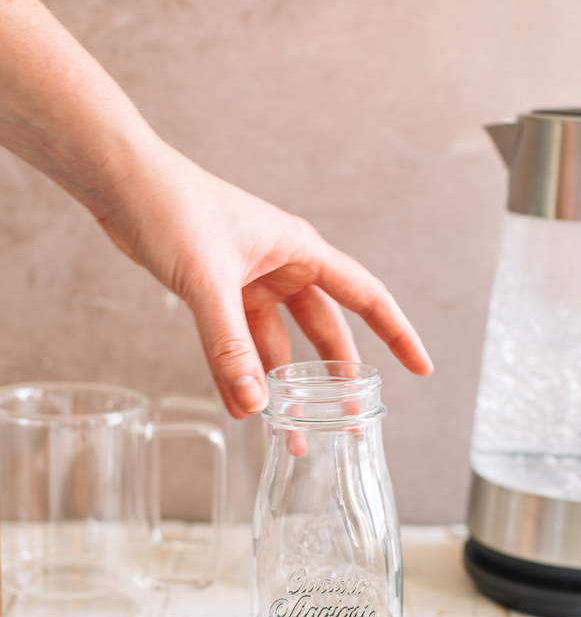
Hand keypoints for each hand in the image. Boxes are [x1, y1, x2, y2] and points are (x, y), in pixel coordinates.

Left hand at [98, 140, 432, 417]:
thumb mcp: (208, 281)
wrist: (122, 183)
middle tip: (347, 421)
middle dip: (335, 378)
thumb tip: (253, 406)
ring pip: (280, 345)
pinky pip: (240, 344)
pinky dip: (242, 375)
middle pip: (325, 331)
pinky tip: (243, 408)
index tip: (422, 368)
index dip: (397, 334)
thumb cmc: (172, 207)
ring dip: (285, 385)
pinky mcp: (220, 293)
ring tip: (293, 433)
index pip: (367, 297)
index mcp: (300, 251)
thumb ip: (229, 345)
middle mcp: (282, 267)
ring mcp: (251, 282)